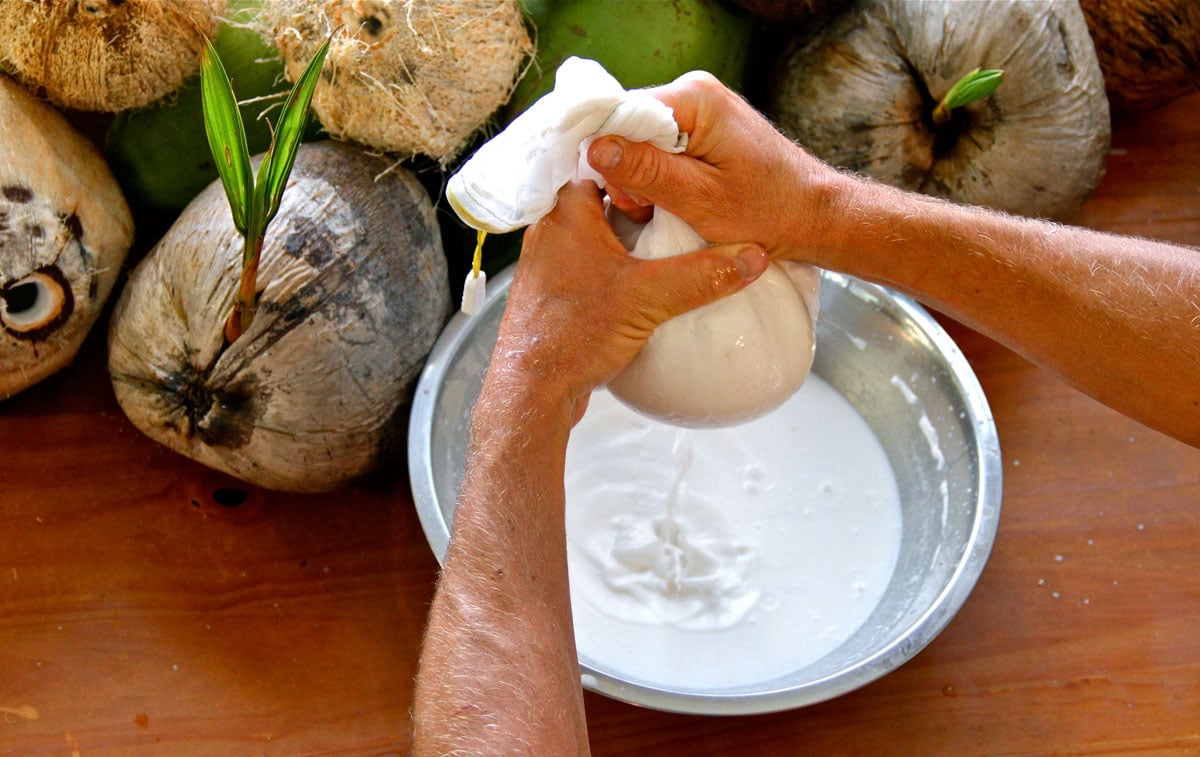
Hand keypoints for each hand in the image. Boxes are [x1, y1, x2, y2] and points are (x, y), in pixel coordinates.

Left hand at [488, 179, 768, 419]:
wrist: (531, 392)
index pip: (601, 166)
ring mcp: (547, 267)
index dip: (637, 164)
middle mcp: (549, 234)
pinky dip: (611, 270)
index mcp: (565, 216)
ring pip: (592, 237)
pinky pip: (585, 269)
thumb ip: (701, 275)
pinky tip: (638, 285)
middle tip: (676, 207)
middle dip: (636, 205)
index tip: (670, 166)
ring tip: (663, 243)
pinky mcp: (551, 297)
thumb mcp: (648, 299)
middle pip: (600, 202)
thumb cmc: (572, 335)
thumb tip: (749, 258)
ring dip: (623, 240)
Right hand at [587, 71, 849, 264]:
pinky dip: (659, 178)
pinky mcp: (703, 128)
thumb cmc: (767, 212)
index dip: (610, 157)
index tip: (627, 197)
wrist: (814, 216)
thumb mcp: (700, 200)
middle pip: (628, 127)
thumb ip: (647, 171)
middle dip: (628, 172)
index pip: (621, 114)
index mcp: (694, 98)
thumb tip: (594, 148)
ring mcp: (700, 109)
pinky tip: (674, 201)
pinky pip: (660, 149)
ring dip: (642, 179)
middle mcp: (694, 92)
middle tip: (648, 210)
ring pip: (641, 142)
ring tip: (663, 209)